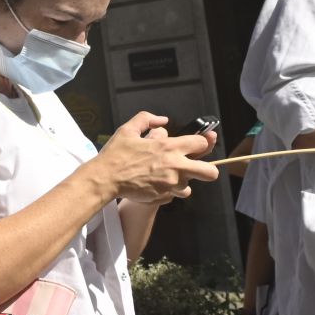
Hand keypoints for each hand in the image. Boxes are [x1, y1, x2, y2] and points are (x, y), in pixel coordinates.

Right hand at [96, 112, 218, 204]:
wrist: (105, 179)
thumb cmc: (115, 154)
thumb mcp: (127, 129)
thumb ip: (147, 119)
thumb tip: (163, 120)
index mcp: (169, 147)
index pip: (201, 144)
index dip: (201, 144)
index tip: (194, 146)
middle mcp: (175, 166)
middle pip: (210, 172)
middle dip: (207, 170)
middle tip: (195, 168)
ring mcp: (171, 183)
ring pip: (191, 187)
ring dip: (182, 182)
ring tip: (169, 177)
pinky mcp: (164, 195)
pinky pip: (175, 196)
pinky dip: (170, 192)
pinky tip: (158, 185)